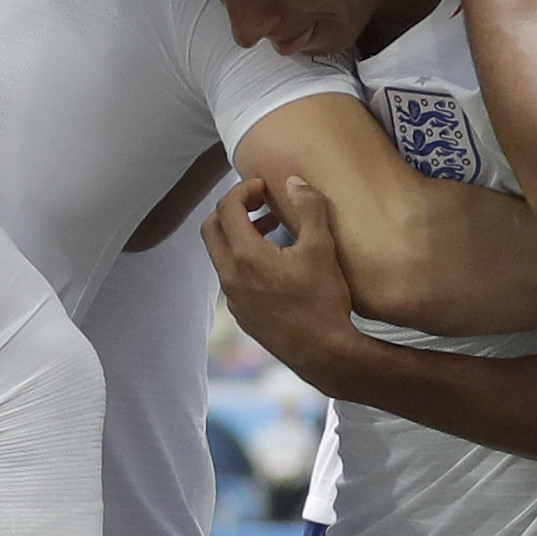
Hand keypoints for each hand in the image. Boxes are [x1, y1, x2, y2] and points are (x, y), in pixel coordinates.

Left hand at [200, 175, 362, 384]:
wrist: (324, 353)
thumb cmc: (323, 302)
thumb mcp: (322, 248)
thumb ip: (309, 208)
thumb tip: (295, 182)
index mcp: (245, 256)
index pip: (227, 208)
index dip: (243, 189)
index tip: (263, 187)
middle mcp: (231, 277)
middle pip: (212, 229)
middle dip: (232, 209)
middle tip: (259, 203)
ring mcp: (233, 299)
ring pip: (221, 255)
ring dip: (238, 236)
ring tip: (271, 230)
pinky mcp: (242, 315)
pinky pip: (232, 278)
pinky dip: (243, 261)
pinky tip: (274, 264)